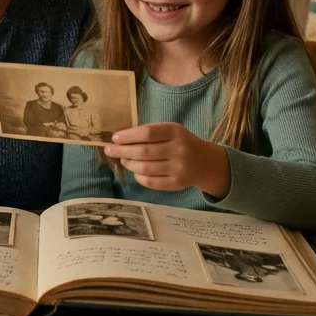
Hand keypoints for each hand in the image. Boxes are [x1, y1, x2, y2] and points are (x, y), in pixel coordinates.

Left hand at [103, 123, 230, 196]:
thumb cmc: (181, 142)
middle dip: (122, 151)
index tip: (114, 138)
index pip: (147, 133)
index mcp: (176, 132)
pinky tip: (135, 171)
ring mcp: (179, 168)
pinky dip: (139, 176)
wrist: (205, 162)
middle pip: (144, 152)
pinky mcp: (177, 184)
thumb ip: (150, 133)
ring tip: (123, 160)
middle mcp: (179, 150)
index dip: (128, 136)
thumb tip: (120, 139)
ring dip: (129, 164)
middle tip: (109, 150)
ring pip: (145, 168)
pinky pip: (151, 182)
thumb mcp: (171, 131)